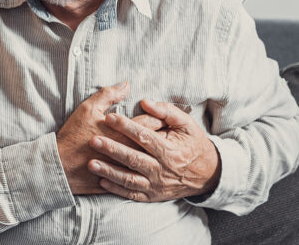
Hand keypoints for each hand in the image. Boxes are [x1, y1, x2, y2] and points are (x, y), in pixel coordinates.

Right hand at [57, 82, 162, 194]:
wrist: (62, 166)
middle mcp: (131, 151)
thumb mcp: (88, 109)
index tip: (164, 115)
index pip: (152, 122)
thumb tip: (126, 85)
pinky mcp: (122, 181)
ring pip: (152, 161)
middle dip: (165, 136)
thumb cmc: (74, 136)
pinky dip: (147, 170)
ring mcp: (128, 168)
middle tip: (170, 131)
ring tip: (162, 150)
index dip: (161, 116)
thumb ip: (109, 95)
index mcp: (125, 132)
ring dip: (158, 155)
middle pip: (157, 143)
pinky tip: (148, 166)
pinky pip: (141, 177)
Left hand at [87, 98, 220, 201]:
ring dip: (109, 171)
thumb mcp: (187, 124)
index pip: (144, 137)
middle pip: (133, 158)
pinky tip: (102, 180)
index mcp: (170, 150)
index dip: (126, 126)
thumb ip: (166, 111)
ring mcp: (156, 185)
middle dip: (112, 149)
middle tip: (92, 140)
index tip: (109, 117)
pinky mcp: (152, 195)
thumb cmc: (193, 144)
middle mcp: (161, 169)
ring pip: (129, 179)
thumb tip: (145, 101)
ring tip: (91, 163)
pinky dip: (116, 189)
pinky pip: (132, 194)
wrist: (207, 174)